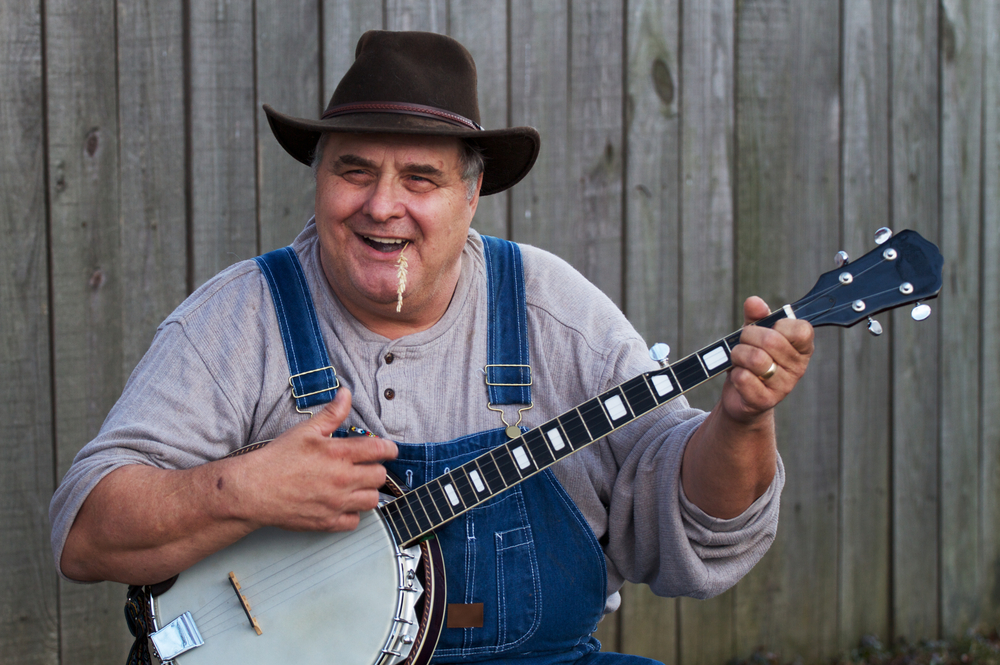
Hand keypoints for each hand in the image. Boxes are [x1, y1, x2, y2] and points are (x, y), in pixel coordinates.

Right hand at [230, 388, 397, 532]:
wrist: (254, 489)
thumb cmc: (278, 459)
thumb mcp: (306, 430)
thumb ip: (332, 414)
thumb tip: (346, 394)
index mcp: (339, 454)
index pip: (380, 450)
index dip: (389, 449)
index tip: (388, 450)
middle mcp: (342, 479)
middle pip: (380, 476)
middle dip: (375, 469)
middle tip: (364, 467)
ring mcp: (336, 503)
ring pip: (372, 500)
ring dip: (367, 492)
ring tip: (355, 485)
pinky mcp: (327, 522)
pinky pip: (354, 521)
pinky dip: (352, 514)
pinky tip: (343, 504)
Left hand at [721, 296, 813, 423]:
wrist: (741, 395)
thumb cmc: (752, 359)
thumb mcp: (754, 334)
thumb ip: (756, 316)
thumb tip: (754, 302)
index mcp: (801, 348)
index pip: (802, 330)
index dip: (779, 324)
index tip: (768, 329)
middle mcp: (798, 368)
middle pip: (771, 340)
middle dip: (748, 337)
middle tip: (743, 343)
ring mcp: (783, 386)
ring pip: (756, 359)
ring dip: (738, 355)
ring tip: (739, 359)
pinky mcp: (765, 401)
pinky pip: (744, 378)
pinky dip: (734, 373)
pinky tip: (738, 376)